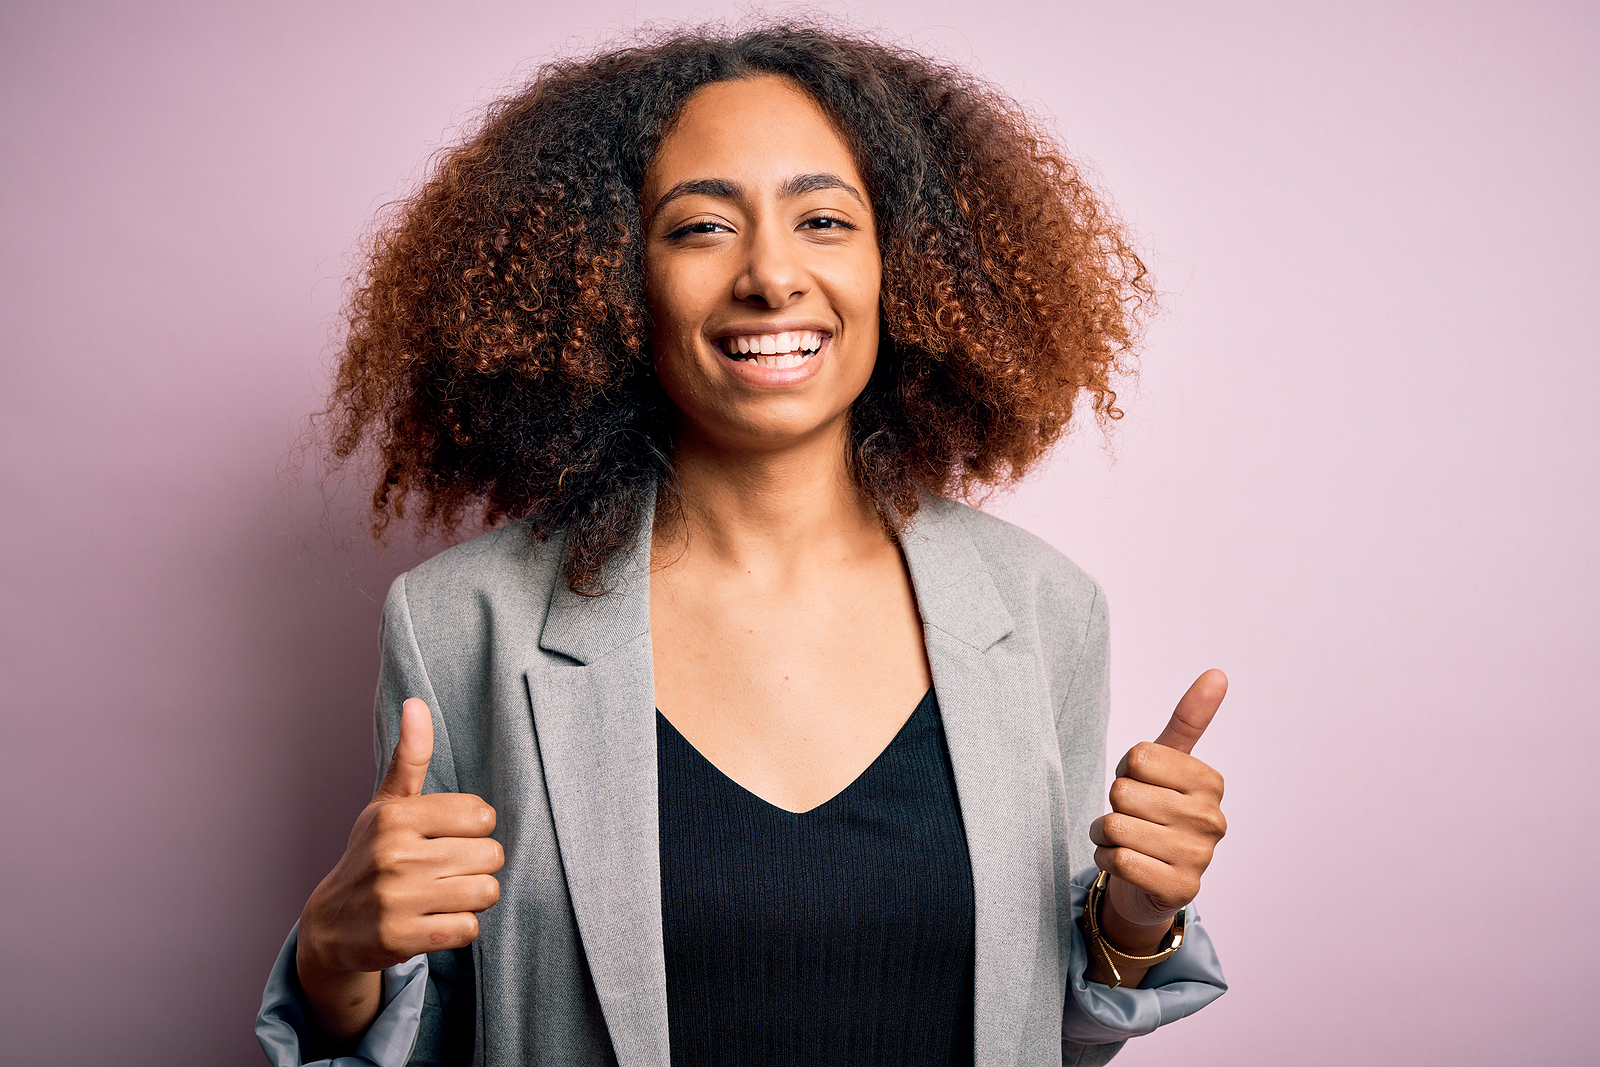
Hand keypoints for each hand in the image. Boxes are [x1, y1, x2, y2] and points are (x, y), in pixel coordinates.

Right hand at [295, 698, 502, 1043]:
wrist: (331, 924)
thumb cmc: (372, 854)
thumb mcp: (388, 804)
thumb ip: (411, 756)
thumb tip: (415, 703)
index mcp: (397, 816)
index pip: (481, 815)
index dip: (476, 829)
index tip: (451, 837)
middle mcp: (394, 854)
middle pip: (491, 855)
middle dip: (479, 866)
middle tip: (449, 870)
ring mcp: (395, 898)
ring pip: (485, 892)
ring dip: (473, 897)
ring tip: (445, 894)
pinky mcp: (399, 939)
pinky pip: (468, 929)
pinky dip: (461, 928)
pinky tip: (436, 921)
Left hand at [1089, 670, 1226, 950]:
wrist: (1147, 881)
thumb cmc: (1153, 812)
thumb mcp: (1167, 763)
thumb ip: (1189, 719)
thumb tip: (1218, 673)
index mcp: (1210, 782)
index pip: (1138, 757)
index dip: (1126, 772)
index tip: (1142, 787)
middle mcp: (1212, 820)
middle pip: (1123, 792)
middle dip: (1112, 806)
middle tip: (1132, 819)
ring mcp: (1200, 858)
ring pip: (1117, 827)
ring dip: (1104, 835)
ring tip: (1124, 841)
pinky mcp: (1180, 891)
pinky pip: (1119, 861)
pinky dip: (1107, 860)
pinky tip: (1124, 864)